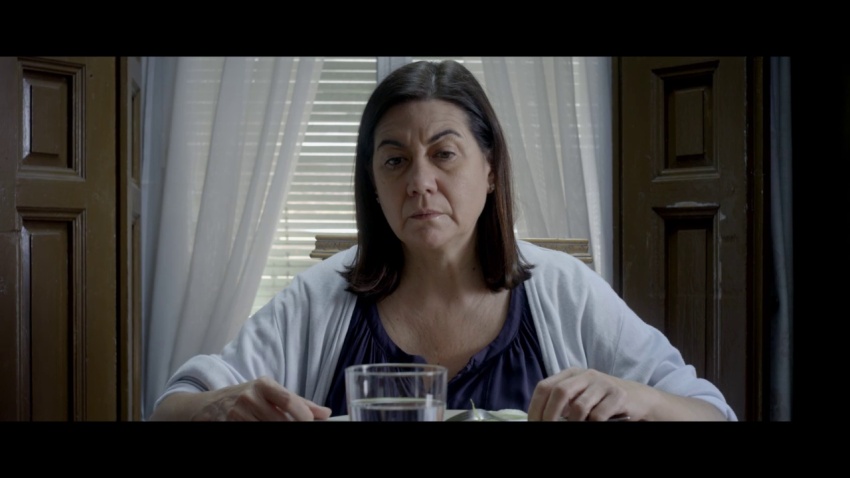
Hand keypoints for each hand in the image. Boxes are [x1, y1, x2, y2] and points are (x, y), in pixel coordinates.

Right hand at [190, 376, 331, 421]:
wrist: (208, 406)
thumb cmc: (246, 398)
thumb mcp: (269, 393)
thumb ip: (298, 403)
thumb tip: (325, 413)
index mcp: (264, 385)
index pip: (288, 400)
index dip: (303, 415)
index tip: (312, 424)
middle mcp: (249, 397)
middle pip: (279, 420)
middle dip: (293, 428)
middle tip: (302, 431)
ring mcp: (237, 413)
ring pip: (266, 429)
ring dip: (278, 433)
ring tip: (282, 430)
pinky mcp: (228, 426)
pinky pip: (252, 433)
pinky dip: (263, 436)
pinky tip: (266, 432)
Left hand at [527, 367, 652, 420]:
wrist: (638, 399)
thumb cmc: (602, 401)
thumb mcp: (580, 396)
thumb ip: (562, 402)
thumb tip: (539, 419)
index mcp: (571, 374)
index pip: (545, 387)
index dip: (535, 407)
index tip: (534, 424)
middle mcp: (585, 375)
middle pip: (559, 392)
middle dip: (549, 415)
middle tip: (547, 430)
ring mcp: (602, 384)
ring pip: (579, 406)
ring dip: (572, 424)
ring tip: (573, 429)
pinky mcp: (618, 395)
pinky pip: (598, 416)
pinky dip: (591, 425)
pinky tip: (592, 427)